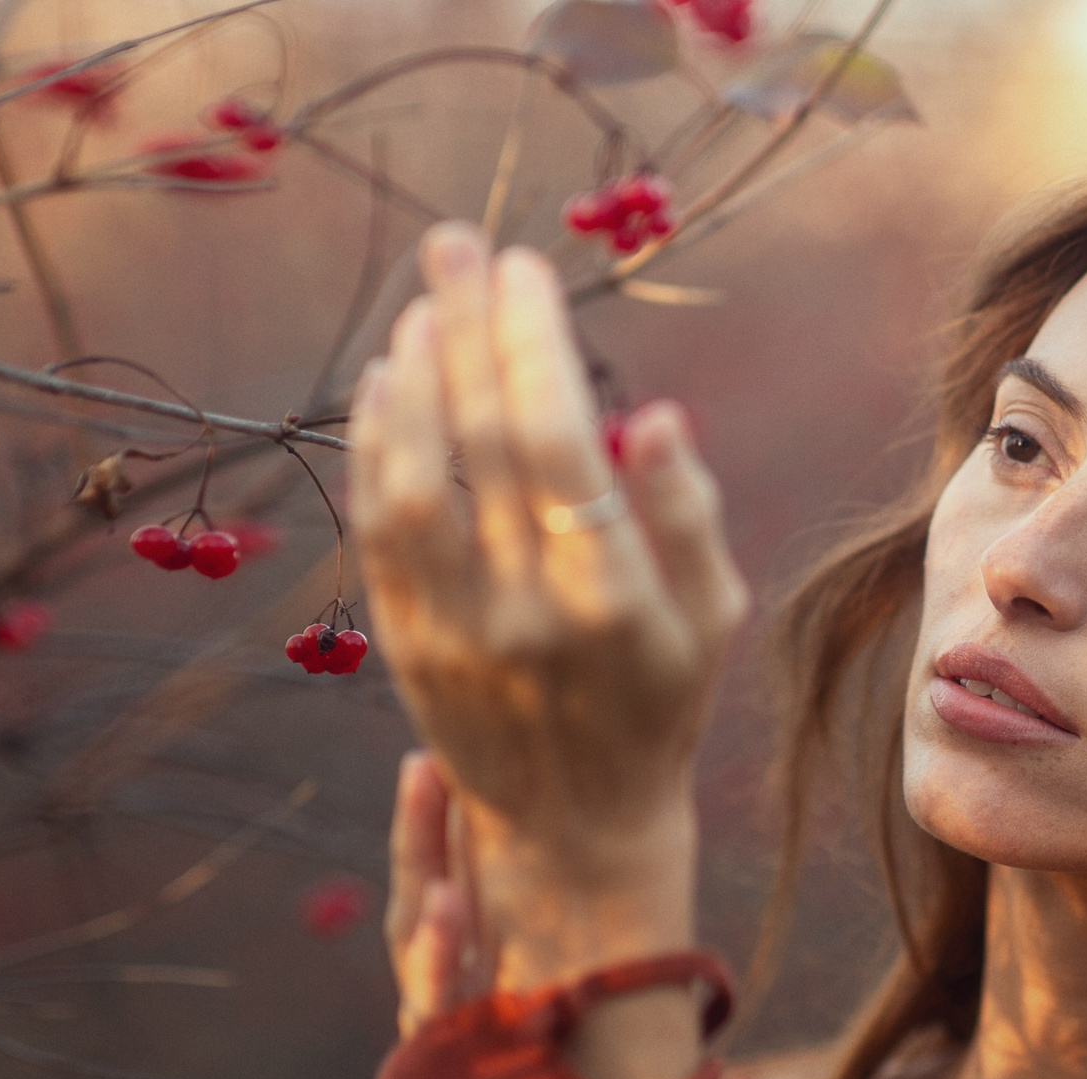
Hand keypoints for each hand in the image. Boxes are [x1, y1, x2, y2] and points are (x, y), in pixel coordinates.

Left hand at [348, 223, 746, 984]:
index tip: (525, 270)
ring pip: (414, 483)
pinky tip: (386, 381)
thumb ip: (688, 515)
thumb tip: (655, 416)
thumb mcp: (711, 616)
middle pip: (484, 443)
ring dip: (413, 379)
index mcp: (616, 601)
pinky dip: (375, 446)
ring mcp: (455, 634)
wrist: (576, 825)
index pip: (561, 446)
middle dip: (468, 329)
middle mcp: (527, 615)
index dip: (533, 347)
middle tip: (459, 244)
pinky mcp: (403, 645)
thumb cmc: (658, 702)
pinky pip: (377, 532)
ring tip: (423, 306)